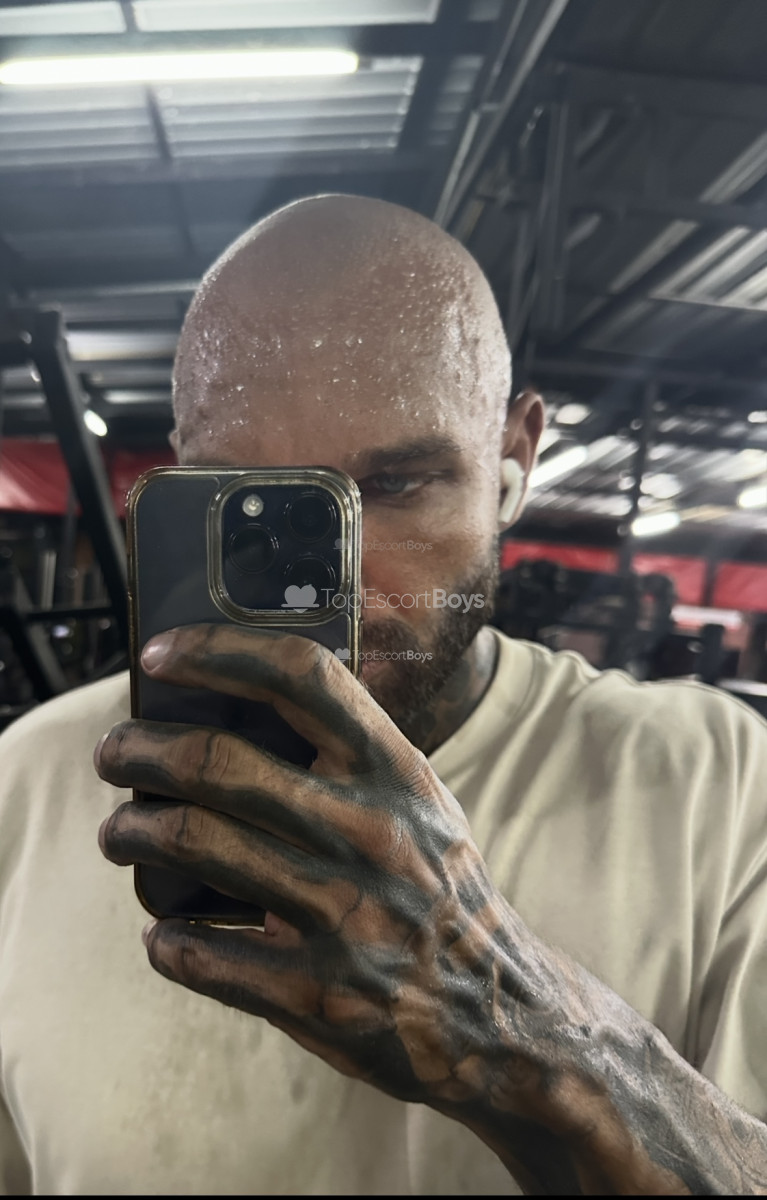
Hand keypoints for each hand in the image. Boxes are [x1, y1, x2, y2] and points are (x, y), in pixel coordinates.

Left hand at [96, 624, 510, 1105]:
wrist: (496, 1015)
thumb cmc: (441, 892)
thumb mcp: (421, 805)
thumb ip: (353, 756)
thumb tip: (242, 708)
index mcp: (395, 773)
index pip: (301, 677)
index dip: (218, 651)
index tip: (158, 654)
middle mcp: (370, 832)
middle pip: (216, 760)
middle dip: (139, 752)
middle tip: (114, 756)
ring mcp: (343, 914)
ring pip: (191, 844)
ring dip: (131, 833)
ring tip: (120, 833)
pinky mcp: (317, 992)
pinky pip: (200, 953)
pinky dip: (165, 940)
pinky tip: (163, 934)